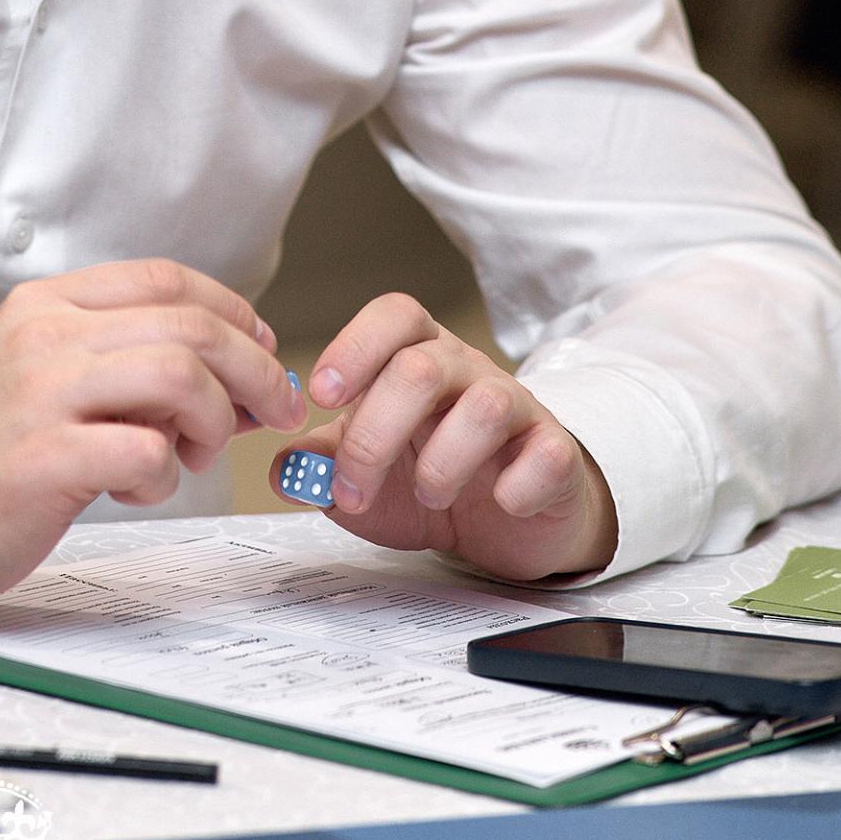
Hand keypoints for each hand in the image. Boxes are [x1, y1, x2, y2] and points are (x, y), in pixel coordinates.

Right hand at [0, 258, 300, 615]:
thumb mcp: (47, 376)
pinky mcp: (42, 460)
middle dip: (254, 369)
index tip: (263, 350)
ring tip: (195, 454)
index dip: (233, 310)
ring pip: (178, 378)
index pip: (165, 280)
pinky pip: (148, 453)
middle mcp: (45, 337)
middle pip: (187, 326)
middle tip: (274, 410)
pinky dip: (167, 476)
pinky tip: (140, 488)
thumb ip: (125, 362)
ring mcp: (41, 396)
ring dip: (214, 421)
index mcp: (47, 305)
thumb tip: (237, 374)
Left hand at [270, 292, 615, 580]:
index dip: (355, 346)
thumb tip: (284, 470)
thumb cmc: (431, 481)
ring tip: (429, 497)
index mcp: (418, 356)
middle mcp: (468, 370)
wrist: (509, 523)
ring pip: (485, 403)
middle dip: (376, 433)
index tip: (322, 395)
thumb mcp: (366, 476)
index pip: (394, 316)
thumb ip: (322, 466)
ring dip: (442, 462)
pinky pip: (547, 452)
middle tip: (355, 487)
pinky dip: (517, 484)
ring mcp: (518, 407)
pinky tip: (500, 501)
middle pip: (421, 367)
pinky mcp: (556, 453)